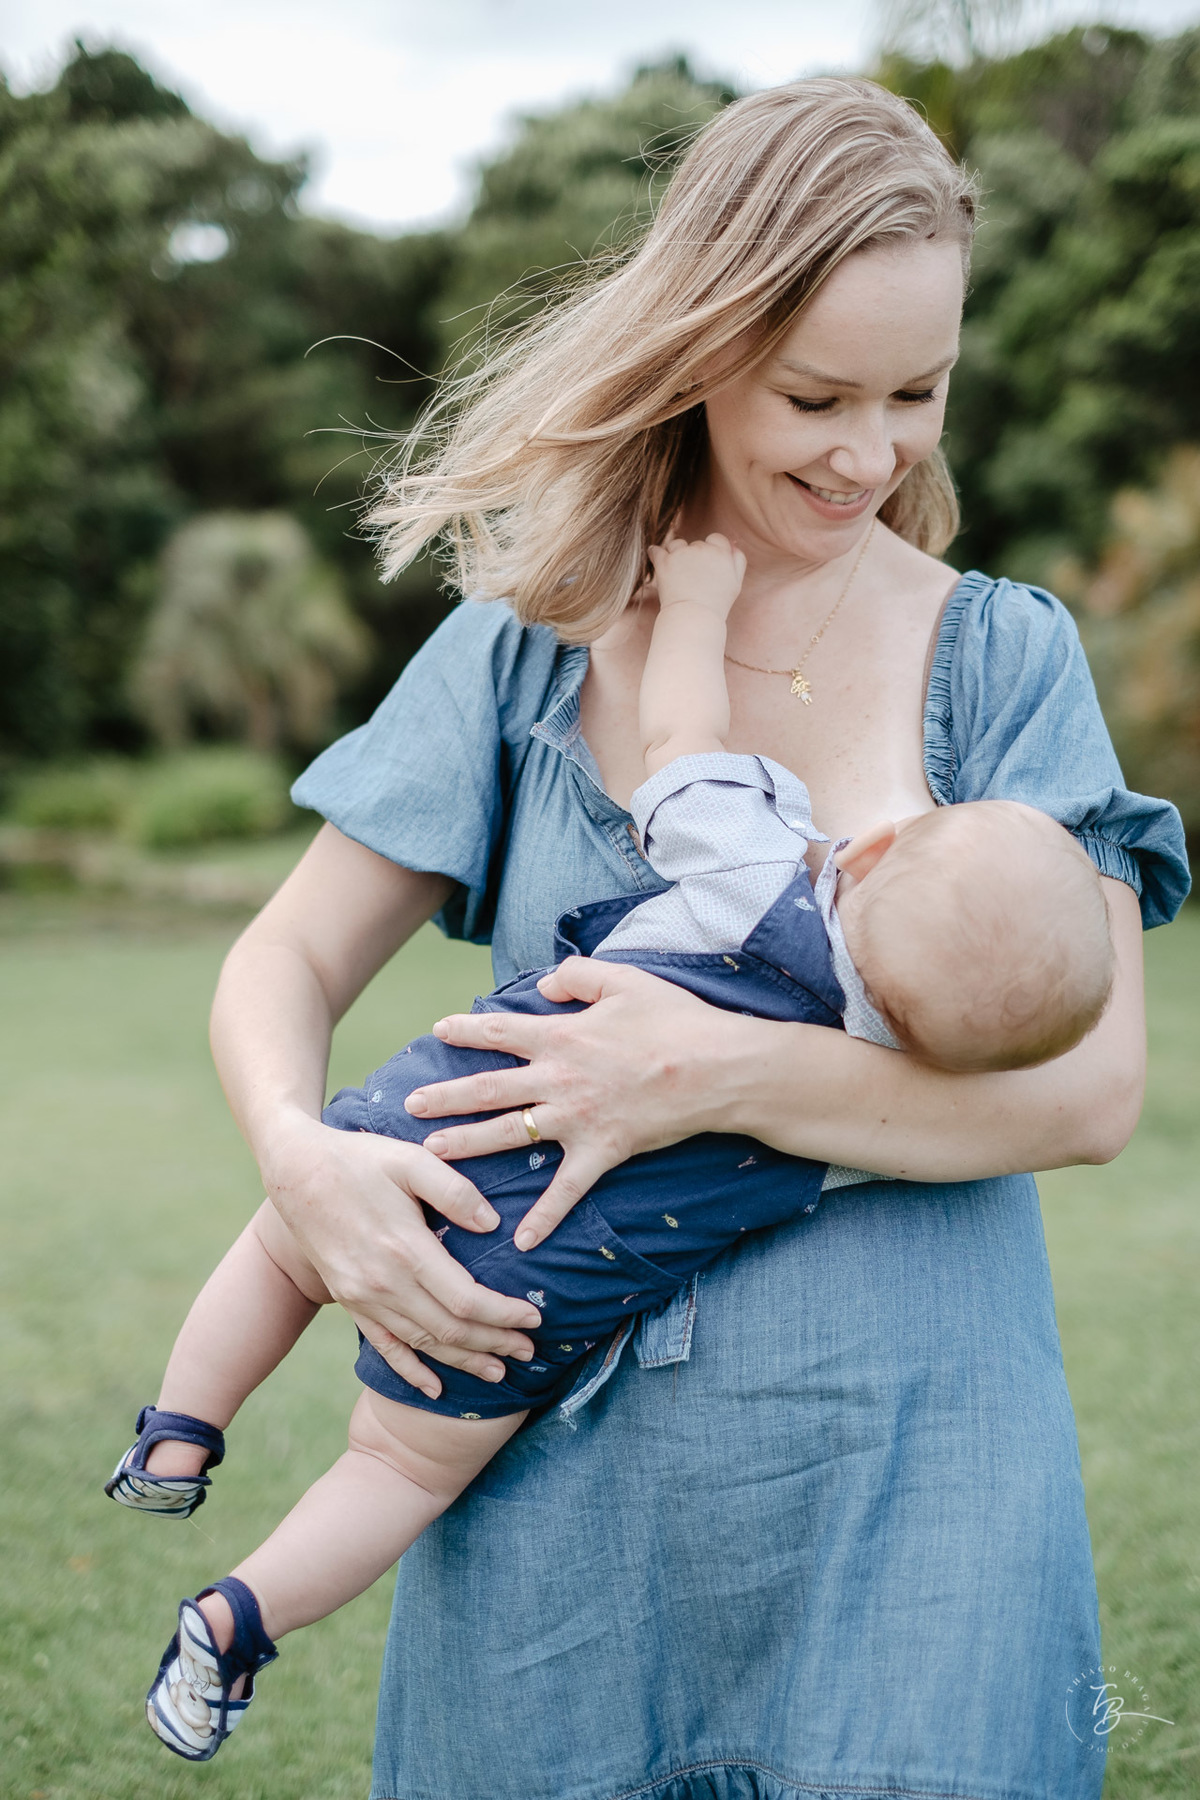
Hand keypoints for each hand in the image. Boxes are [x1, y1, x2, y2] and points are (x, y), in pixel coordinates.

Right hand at [262, 1112, 540, 1396]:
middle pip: (450, 1330)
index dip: (504, 1316)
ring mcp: (363, 1298)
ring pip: (423, 1343)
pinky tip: (435, 1388)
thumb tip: (494, 1225)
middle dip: (495, 1345)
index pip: (466, 1301)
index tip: (534, 1319)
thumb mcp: (411, 1160)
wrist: (296, 1171)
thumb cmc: (360, 1159)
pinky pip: (384, 1347)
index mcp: (406, 1249)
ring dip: (463, 1361)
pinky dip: (411, 1371)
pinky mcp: (349, 1301)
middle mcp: (384, 1284)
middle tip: (530, 1353)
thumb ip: (455, 1192)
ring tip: (499, 1371)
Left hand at [404, 959, 747, 1247]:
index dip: (465, 1029)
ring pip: (508, 1135)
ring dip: (467, 1145)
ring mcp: (576, 1119)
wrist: (716, 1068)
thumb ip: (576, 976)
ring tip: (432, 1154)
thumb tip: (542, 983)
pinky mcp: (601, 1152)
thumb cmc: (674, 1019)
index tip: (438, 1030)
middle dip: (444, 1097)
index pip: (499, 1031)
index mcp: (561, 1036)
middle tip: (410, 1105)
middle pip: (487, 1089)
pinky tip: (521, 1242)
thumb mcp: (623, 979)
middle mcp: (558, 1079)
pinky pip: (566, 1191)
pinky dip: (545, 1218)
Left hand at [647, 532, 745, 619]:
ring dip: (675, 553)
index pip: (716, 538)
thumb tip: (732, 544)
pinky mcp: (664, 562)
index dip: (711, 549)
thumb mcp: (735, 584)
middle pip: (696, 544)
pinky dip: (655, 553)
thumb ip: (738, 561)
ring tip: (676, 572)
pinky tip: (656, 557)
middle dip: (693, 556)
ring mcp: (682, 554)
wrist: (694, 618)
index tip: (706, 564)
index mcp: (722, 553)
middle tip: (692, 577)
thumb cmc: (716, 604)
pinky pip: (655, 550)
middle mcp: (702, 550)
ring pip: (676, 544)